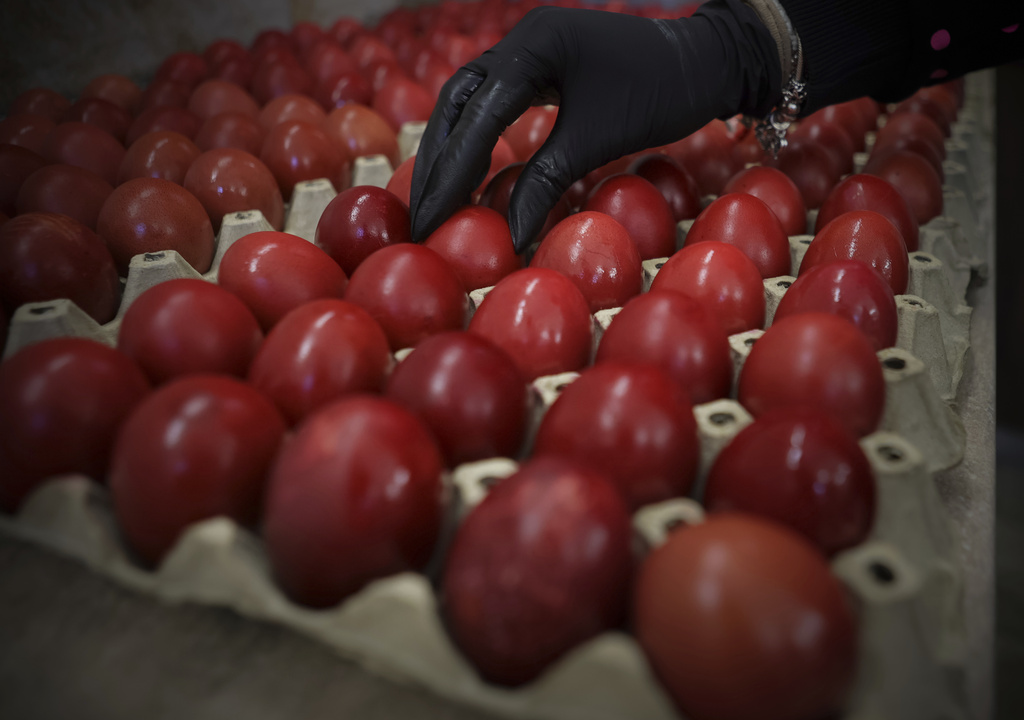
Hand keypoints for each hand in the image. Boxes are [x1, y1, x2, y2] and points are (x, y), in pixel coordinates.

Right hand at [410, 1, 780, 251]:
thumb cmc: (658, 95)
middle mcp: (519, 40)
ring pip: (468, 101)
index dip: (450, 171)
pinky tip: (466, 172)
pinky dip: (473, 138)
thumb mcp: (598, 140)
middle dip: (436, 161)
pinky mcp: (537, 65)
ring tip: (432, 199)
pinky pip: (490, 102)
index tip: (431, 217)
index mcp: (534, 46)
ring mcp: (526, 49)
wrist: (701, 60)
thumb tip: (510, 237)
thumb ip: (546, 182)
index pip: (476, 115)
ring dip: (448, 151)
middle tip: (419, 215)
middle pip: (457, 103)